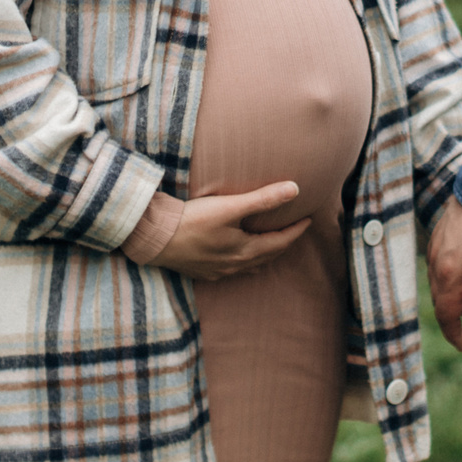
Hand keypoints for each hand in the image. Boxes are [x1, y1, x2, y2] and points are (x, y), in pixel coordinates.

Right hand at [141, 181, 312, 281]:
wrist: (154, 239)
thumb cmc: (192, 221)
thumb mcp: (229, 207)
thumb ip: (262, 199)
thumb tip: (295, 190)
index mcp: (245, 251)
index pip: (280, 242)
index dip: (296, 231)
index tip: (308, 220)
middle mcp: (234, 265)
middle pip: (267, 256)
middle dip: (283, 243)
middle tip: (294, 230)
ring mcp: (217, 271)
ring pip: (250, 265)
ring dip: (264, 254)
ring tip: (271, 244)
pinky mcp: (202, 271)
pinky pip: (231, 269)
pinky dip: (243, 261)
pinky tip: (238, 257)